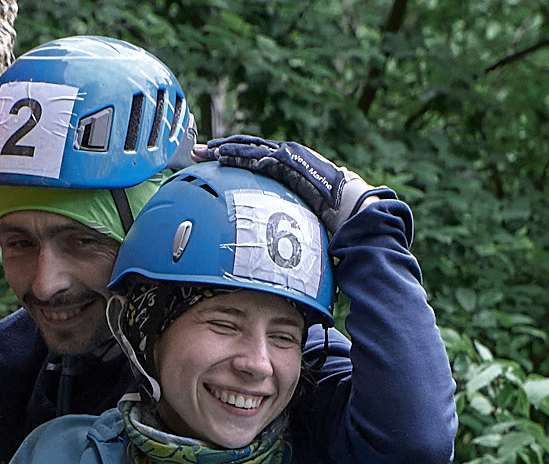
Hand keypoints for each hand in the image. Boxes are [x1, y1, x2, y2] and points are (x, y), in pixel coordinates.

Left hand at [203, 136, 393, 236]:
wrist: (352, 206)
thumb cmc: (332, 212)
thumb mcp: (301, 208)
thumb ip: (284, 209)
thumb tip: (272, 229)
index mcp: (289, 164)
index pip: (255, 156)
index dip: (232, 155)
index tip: (210, 160)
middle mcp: (287, 154)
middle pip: (246, 148)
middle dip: (220, 149)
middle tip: (196, 152)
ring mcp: (287, 155)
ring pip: (248, 148)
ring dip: (223, 150)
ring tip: (202, 153)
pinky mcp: (288, 162)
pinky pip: (257, 158)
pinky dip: (237, 156)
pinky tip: (220, 157)